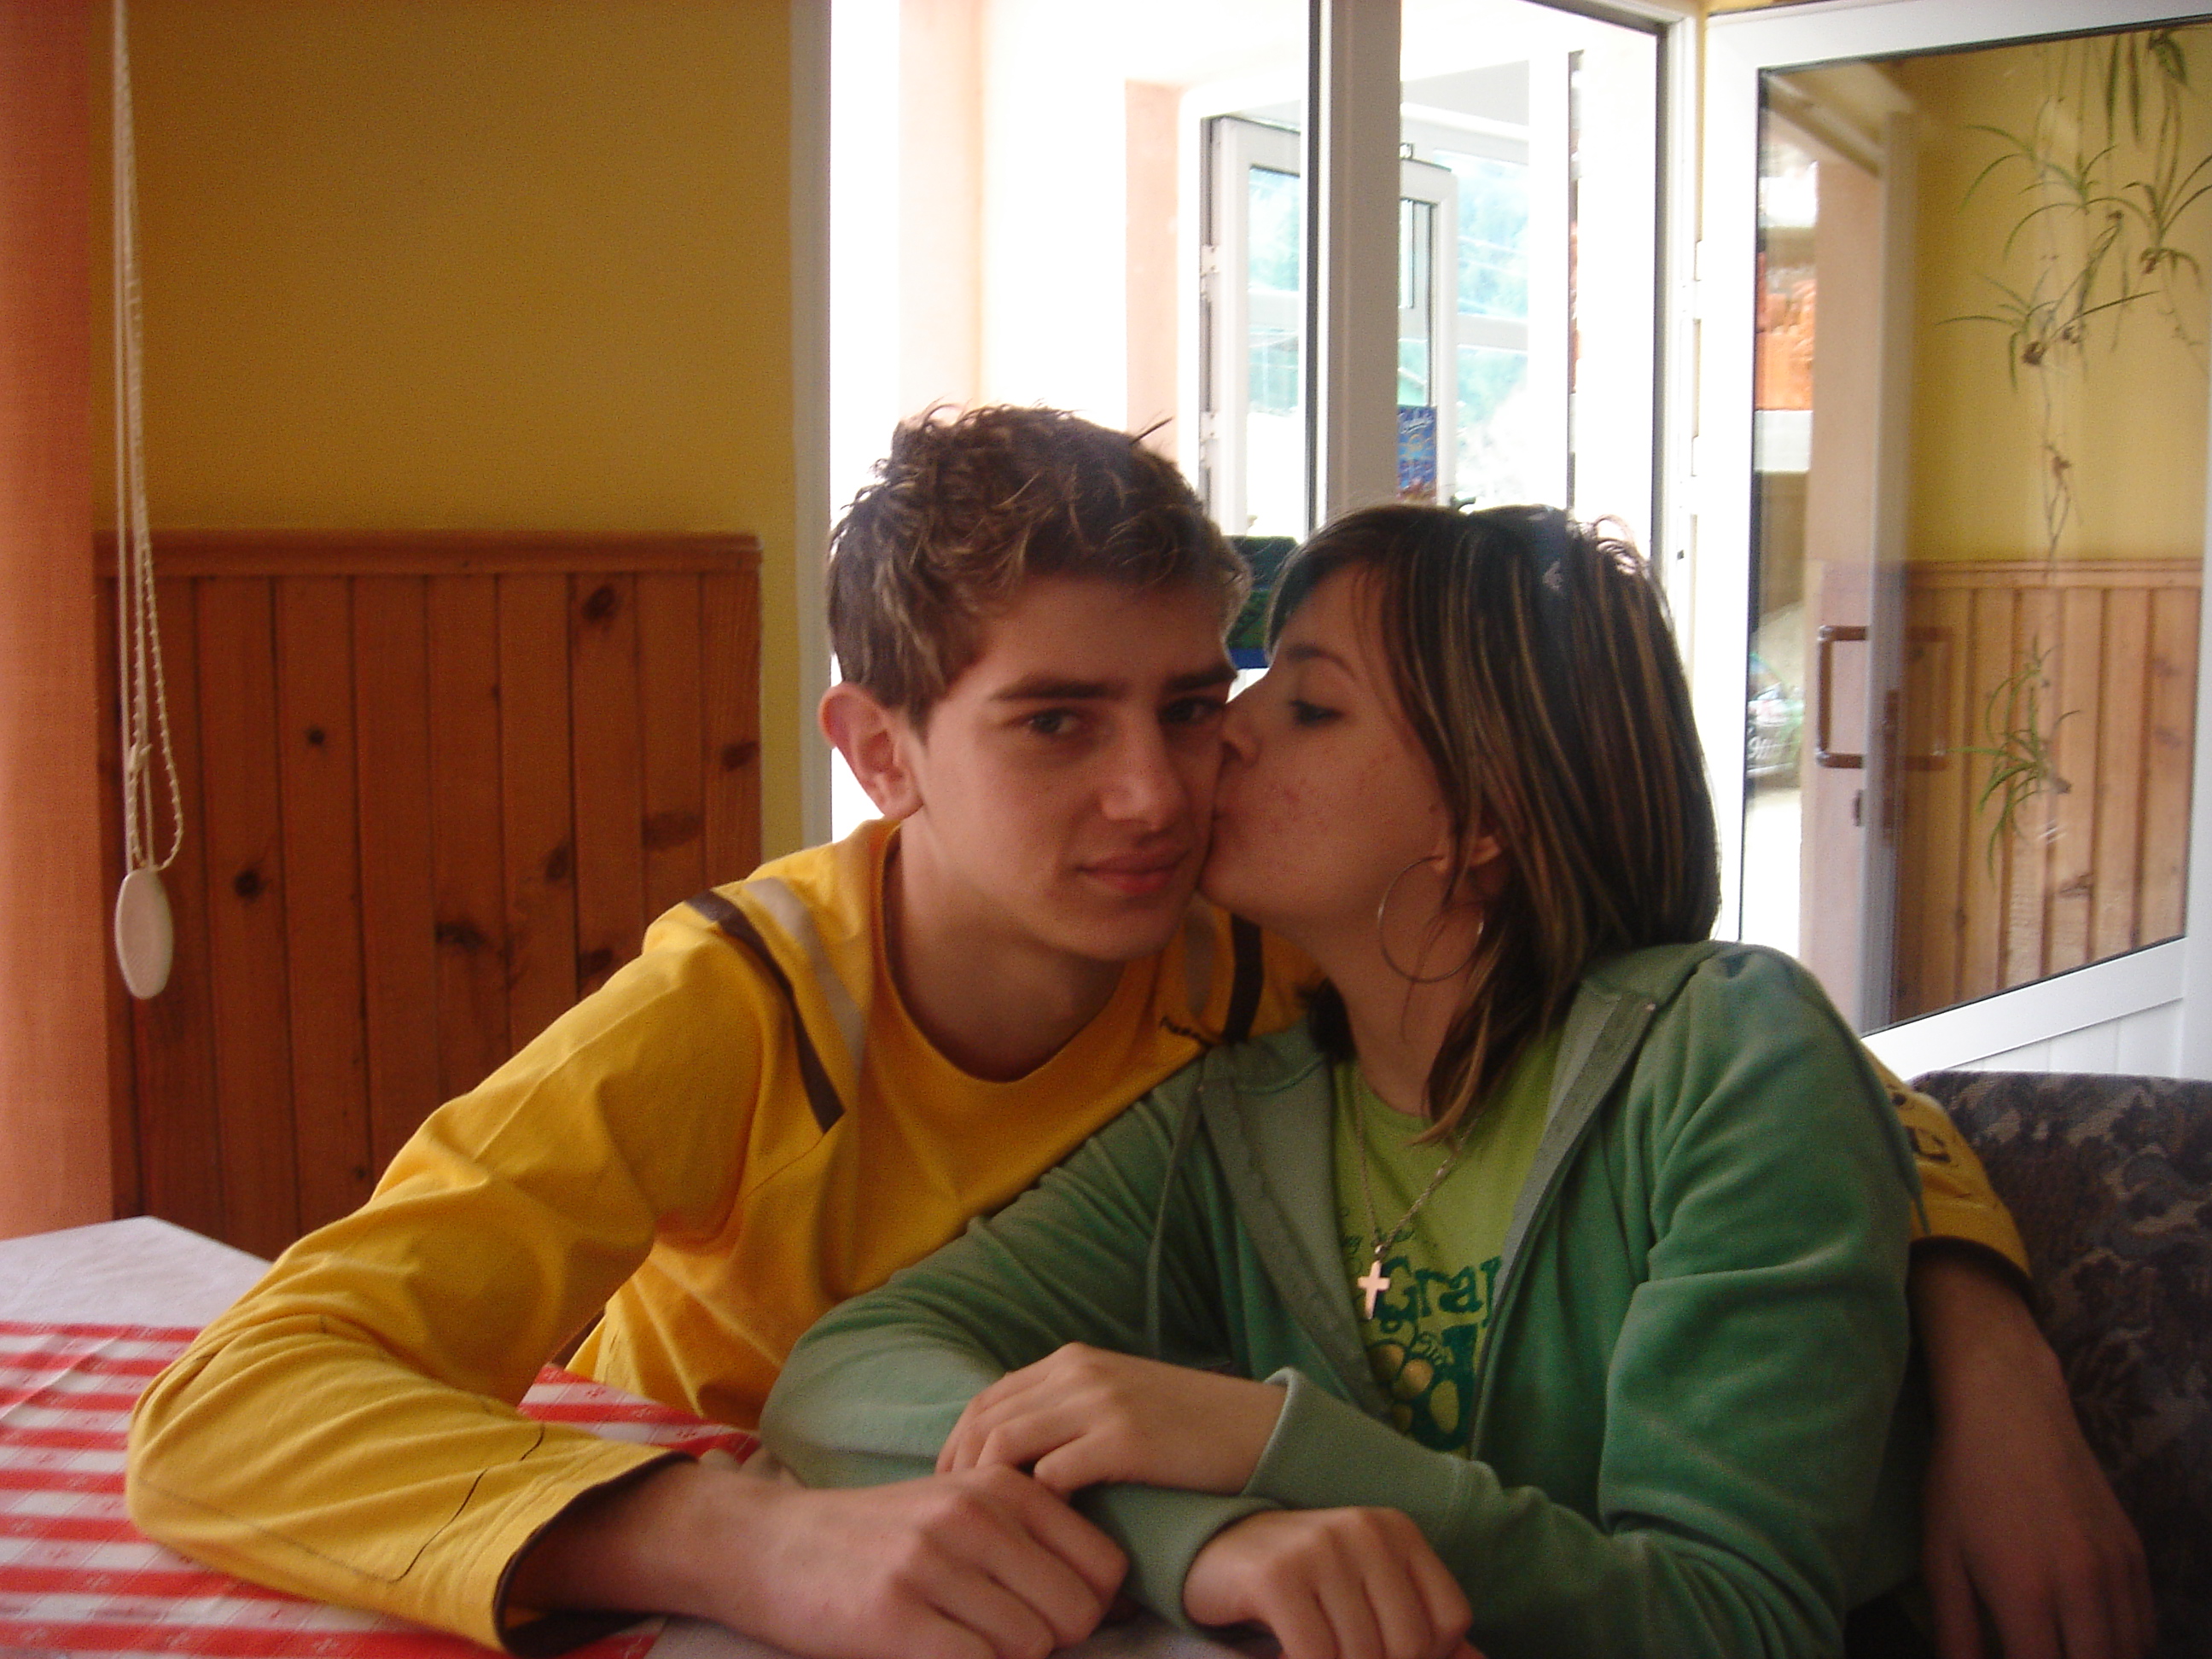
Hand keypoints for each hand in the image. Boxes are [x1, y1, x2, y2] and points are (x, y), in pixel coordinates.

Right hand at [511, 1458, 1125, 1658]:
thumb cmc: (882, 1536)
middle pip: (1074, 1614)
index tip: (1051, 1614)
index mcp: (1001, 1486)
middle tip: (1003, 1635)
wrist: (776, 1546)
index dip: (1089, 1606)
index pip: (1104, 1566)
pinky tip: (933, 1650)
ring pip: (1030, 1645)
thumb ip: (1028, 1536)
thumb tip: (1104, 1598)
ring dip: (1004, 1658)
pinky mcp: (894, 1615)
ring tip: (961, 1637)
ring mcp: (932, 1563)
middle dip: (1052, 1640)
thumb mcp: (961, 1507)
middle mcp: (973, 1516)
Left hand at [939, 1342, 1286, 1497]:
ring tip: (991, 1529)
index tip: (950, 1489)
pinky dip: (1037, 1504)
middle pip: (984, 1420)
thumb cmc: (1185, 1425)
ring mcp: (1100, 1403)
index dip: (957, 1445)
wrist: (1256, 1429)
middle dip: (958, 1471)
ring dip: (989, 1489)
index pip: (986, 1399)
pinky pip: (1053, 1473)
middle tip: (956, 1517)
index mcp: (1071, 1360)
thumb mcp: (1116, 1396)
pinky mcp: (1124, 1439)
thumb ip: (1065, 1408)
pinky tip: (1043, 1530)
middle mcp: (1078, 1372)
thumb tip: (1009, 1443)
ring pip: (1006, 1443)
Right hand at [1183, 1507, 1477, 1658]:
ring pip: (1361, 1656)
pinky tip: (1286, 1657)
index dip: (1425, 1657)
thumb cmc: (1305, 1583)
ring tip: (1314, 1653)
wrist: (1218, 1554)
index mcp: (1397, 1530)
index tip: (1383, 1654)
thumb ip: (1422, 1628)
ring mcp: (1319, 1548)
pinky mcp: (1277, 1577)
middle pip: (1408, 1645)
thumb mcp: (1369, 1593)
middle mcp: (1363, 1529)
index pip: (1449, 1621)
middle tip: (1341, 1656)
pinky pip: (1315, 1656)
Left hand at [1911, 1248, 2155, 1658]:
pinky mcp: (2135, 1552)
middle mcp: (2082, 1587)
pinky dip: (2125, 1644)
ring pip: (2129, 1652)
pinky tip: (2092, 1638)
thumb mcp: (1940, 1557)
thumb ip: (1955, 1630)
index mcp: (2025, 1592)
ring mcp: (2117, 1569)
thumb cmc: (1960, 1481)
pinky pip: (2145, 1624)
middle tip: (2038, 1653)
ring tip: (2061, 1648)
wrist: (2010, 1409)